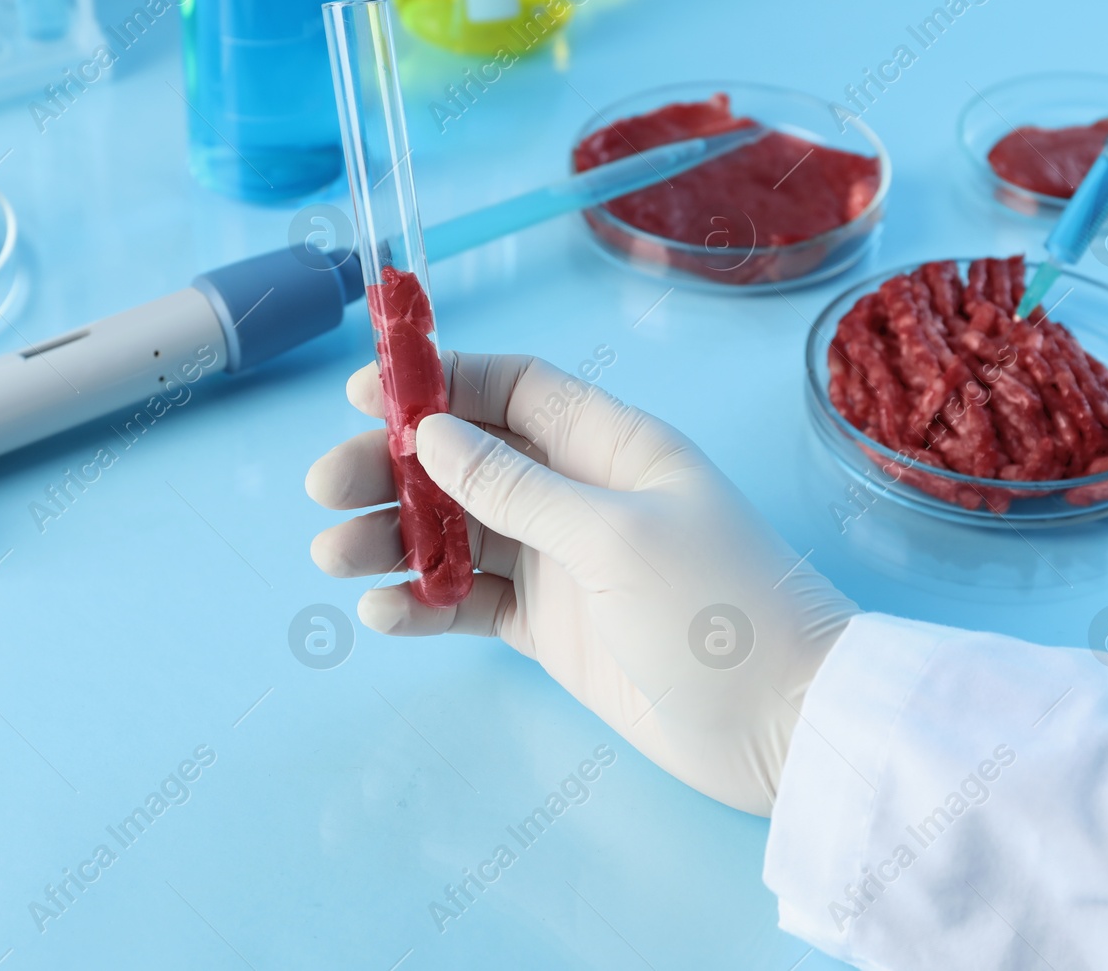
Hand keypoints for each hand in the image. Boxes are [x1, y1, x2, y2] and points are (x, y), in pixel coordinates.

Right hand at [306, 352, 858, 814]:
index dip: (439, 383)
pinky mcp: (552, 627)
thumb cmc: (718, 609)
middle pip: (468, 461)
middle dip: (394, 468)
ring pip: (459, 533)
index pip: (514, 390)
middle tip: (325, 490)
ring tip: (333, 558)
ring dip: (395, 539)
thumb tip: (432, 434)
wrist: (782, 725)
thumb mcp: (614, 537)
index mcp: (612, 446)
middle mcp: (581, 494)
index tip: (364, 394)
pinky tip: (383, 613)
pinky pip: (473, 601)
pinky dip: (427, 603)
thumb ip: (517, 487)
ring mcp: (564, 563)